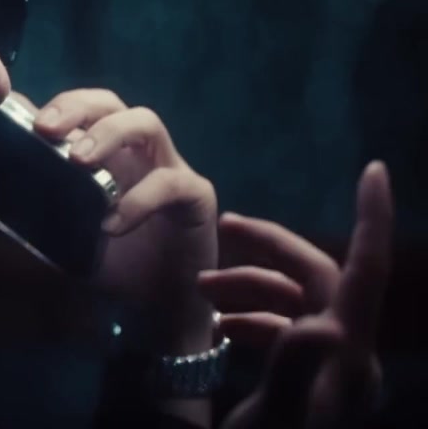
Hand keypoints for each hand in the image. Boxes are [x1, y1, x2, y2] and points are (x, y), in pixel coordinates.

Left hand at [30, 89, 218, 346]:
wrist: (155, 312)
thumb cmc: (108, 265)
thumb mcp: (54, 239)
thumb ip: (19, 216)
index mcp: (99, 151)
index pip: (73, 110)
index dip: (46, 105)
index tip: (12, 117)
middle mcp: (133, 149)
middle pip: (108, 101)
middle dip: (75, 106)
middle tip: (46, 128)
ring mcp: (167, 166)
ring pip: (146, 121)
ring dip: (109, 133)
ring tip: (79, 159)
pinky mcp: (196, 195)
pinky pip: (170, 183)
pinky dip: (138, 199)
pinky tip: (111, 224)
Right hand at [217, 161, 392, 428]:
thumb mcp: (274, 420)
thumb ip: (295, 369)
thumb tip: (321, 322)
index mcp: (348, 356)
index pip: (364, 273)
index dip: (372, 219)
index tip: (373, 170)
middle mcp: (346, 354)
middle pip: (318, 277)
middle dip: (270, 248)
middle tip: (220, 225)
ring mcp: (330, 368)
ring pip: (297, 302)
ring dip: (251, 287)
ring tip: (200, 291)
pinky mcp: (310, 380)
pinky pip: (288, 330)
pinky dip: (254, 318)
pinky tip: (218, 327)